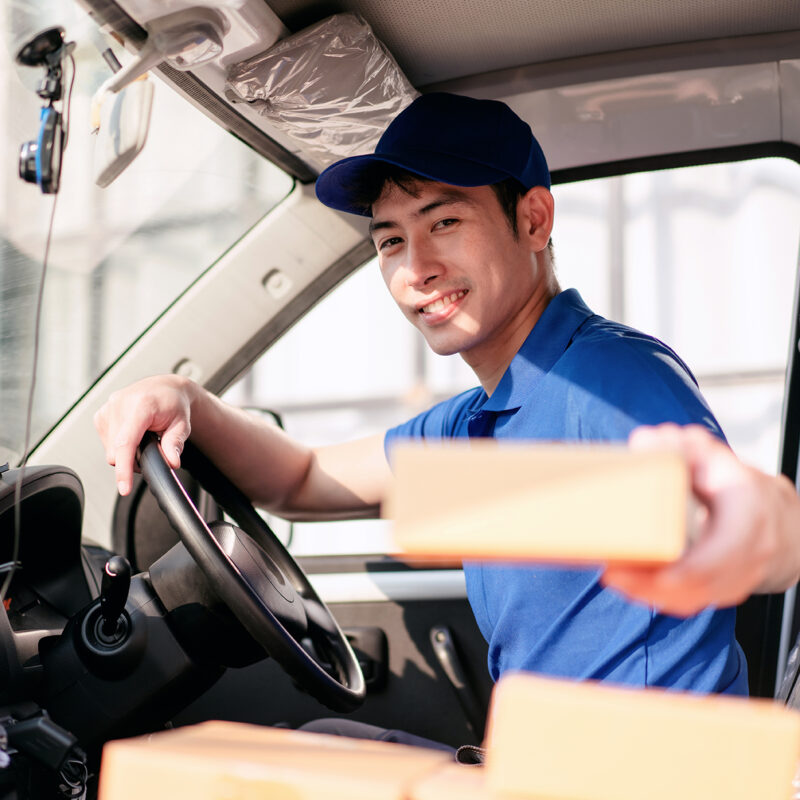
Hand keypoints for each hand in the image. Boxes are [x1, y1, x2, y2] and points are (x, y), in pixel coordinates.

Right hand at [94, 375, 195, 495]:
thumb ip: (175, 444)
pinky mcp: (100, 415)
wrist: (165, 388)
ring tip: (144, 437)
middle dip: (134, 460)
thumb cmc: (173, 404)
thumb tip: (171, 462)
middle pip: (117, 452)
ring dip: (127, 452)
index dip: (124, 468)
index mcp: (140, 405)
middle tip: (152, 448)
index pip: (126, 443)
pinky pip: (107, 443)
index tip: (124, 488)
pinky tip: (134, 434)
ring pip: (111, 450)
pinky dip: (120, 445)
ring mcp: (107, 409)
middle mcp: (119, 404)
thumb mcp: (182, 425)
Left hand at [601, 424, 799, 615]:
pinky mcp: (724, 591)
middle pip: (697, 585)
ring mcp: (740, 578)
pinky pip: (691, 602)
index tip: (633, 566)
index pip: (716, 557)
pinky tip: (631, 585)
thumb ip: (677, 447)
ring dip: (649, 594)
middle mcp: (750, 555)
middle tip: (611, 572)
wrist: (774, 517)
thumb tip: (643, 443)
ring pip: (692, 600)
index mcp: (748, 517)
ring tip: (614, 577)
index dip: (675, 571)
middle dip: (648, 585)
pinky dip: (658, 597)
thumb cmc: (735, 485)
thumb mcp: (710, 457)